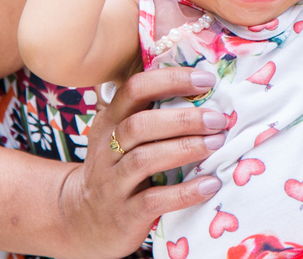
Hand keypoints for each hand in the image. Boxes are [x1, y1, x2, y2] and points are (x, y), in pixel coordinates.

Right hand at [58, 68, 226, 258]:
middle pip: (140, 124)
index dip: (171, 80)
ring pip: (145, 159)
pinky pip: (154, 200)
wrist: (84, 221)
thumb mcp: (122, 137)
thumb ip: (151, 113)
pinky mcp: (124, 214)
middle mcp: (106, 149)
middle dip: (183, 119)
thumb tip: (203, 87)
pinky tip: (210, 184)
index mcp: (110, 121)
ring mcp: (113, 183)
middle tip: (218, 119)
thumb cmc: (117, 169)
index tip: (206, 80)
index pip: (135, 89)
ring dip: (185, 149)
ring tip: (216, 143)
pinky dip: (185, 192)